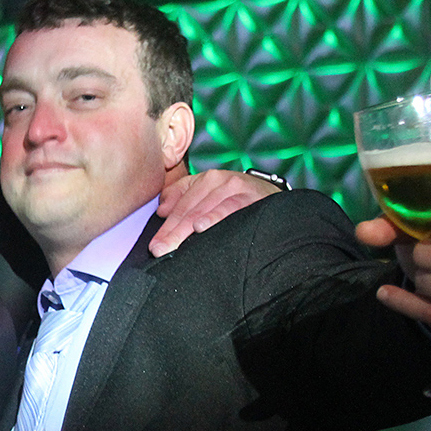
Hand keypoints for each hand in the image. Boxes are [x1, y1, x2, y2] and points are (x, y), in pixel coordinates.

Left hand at [150, 170, 279, 256]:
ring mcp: (235, 187)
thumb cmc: (239, 202)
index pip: (179, 204)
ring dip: (186, 228)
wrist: (277, 200)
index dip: (165, 226)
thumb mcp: (210, 196)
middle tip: (159, 250)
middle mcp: (218, 180)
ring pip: (204, 209)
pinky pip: (230, 207)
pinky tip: (201, 227)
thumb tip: (161, 210)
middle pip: (189, 209)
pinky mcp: (251, 196)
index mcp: (205, 180)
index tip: (153, 246)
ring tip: (172, 244)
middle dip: (172, 232)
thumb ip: (183, 198)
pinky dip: (215, 217)